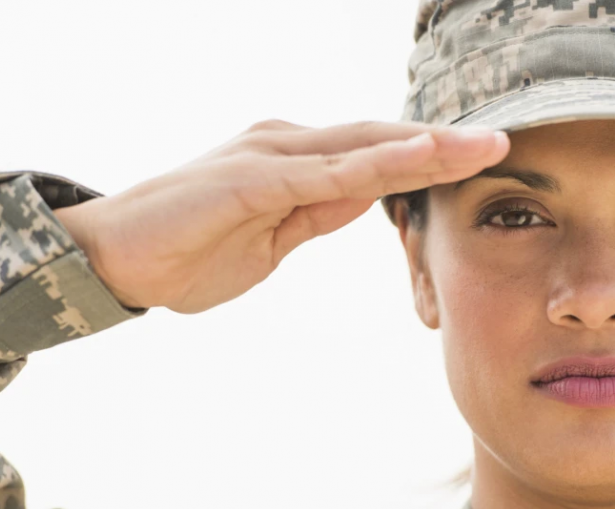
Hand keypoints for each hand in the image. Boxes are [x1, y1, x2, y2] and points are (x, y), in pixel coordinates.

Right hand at [54, 119, 509, 312]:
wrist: (115, 259)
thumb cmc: (187, 252)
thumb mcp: (271, 241)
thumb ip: (316, 214)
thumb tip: (365, 198)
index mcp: (293, 164)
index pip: (373, 158)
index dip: (426, 158)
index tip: (476, 162)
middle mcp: (287, 146)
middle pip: (378, 142)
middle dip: (441, 145)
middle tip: (500, 142)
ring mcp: (270, 155)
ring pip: (362, 148)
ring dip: (424, 146)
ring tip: (480, 144)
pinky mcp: (251, 177)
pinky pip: (325, 172)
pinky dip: (375, 164)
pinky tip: (417, 157)